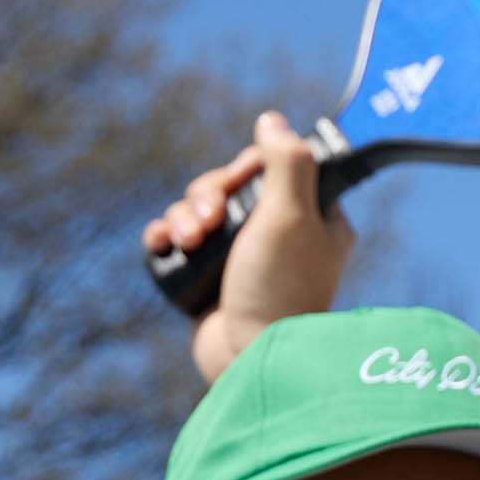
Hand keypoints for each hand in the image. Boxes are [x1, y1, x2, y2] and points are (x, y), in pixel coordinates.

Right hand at [149, 112, 355, 383]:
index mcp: (315, 217)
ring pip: (200, 209)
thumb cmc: (279, 288)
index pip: (273, 165)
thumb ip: (287, 161)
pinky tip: (164, 246)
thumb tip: (272, 119)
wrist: (249, 360)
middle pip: (230, 185)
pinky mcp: (211, 278)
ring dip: (184, 217)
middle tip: (208, 222)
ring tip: (188, 243)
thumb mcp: (291, 214)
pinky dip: (167, 237)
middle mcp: (282, 234)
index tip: (242, 181)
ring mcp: (244, 257)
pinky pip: (179, 240)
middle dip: (208, 196)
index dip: (247, 167)